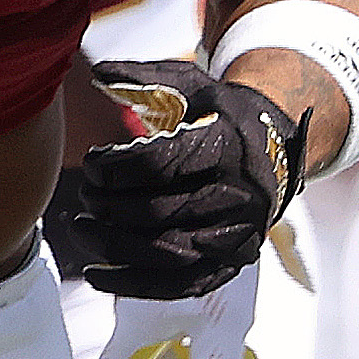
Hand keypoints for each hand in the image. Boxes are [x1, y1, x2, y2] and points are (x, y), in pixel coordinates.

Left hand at [42, 59, 297, 300]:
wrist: (278, 149)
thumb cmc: (224, 114)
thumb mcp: (193, 83)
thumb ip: (145, 77)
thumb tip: (98, 72)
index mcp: (228, 146)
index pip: (159, 165)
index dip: (114, 169)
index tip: (90, 164)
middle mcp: (238, 195)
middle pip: (156, 211)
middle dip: (107, 207)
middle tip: (84, 196)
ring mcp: (238, 234)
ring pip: (166, 252)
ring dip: (113, 245)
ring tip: (81, 229)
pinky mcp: (232, 263)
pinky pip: (181, 285)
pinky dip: (135, 285)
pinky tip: (98, 276)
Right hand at [84, 265, 263, 358]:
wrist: (223, 187)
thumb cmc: (216, 256)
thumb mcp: (222, 323)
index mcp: (135, 328)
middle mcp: (138, 314)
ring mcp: (156, 295)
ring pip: (174, 352)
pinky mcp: (178, 278)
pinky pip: (187, 327)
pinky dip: (212, 349)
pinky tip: (250, 351)